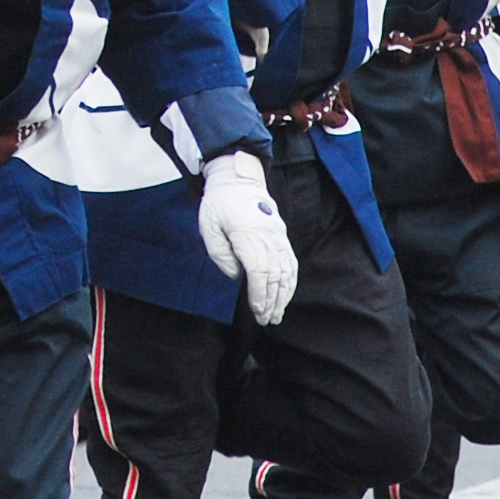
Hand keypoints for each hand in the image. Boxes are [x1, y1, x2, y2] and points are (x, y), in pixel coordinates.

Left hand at [198, 152, 297, 324]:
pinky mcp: (281, 235)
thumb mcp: (208, 225)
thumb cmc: (219, 202)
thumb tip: (235, 275)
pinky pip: (291, 262)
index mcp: (248, 235)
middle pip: (274, 276)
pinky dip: (290, 281)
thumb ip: (219, 253)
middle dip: (272, 301)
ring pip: (286, 271)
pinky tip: (286, 294)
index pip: (259, 271)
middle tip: (266, 320)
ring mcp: (278, 236)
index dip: (260, 294)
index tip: (257, 310)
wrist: (238, 178)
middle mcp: (267, 237)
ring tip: (276, 314)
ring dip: (283, 295)